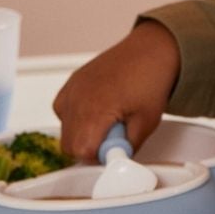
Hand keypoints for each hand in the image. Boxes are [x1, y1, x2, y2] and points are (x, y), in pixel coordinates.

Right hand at [52, 21, 180, 160]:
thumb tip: (117, 163)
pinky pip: (63, 112)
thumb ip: (128, 147)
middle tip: (114, 137)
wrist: (151, 50)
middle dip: (90, 149)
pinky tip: (98, 111)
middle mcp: (77, 99)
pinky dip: (76, 118)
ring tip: (109, 121)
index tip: (114, 151)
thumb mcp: (147, 123)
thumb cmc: (151, 80)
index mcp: (94, 109)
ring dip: (83, 134)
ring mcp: (71, 89)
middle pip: (68, 145)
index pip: (81, 152)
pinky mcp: (71, 83)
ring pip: (64, 130)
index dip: (98, 158)